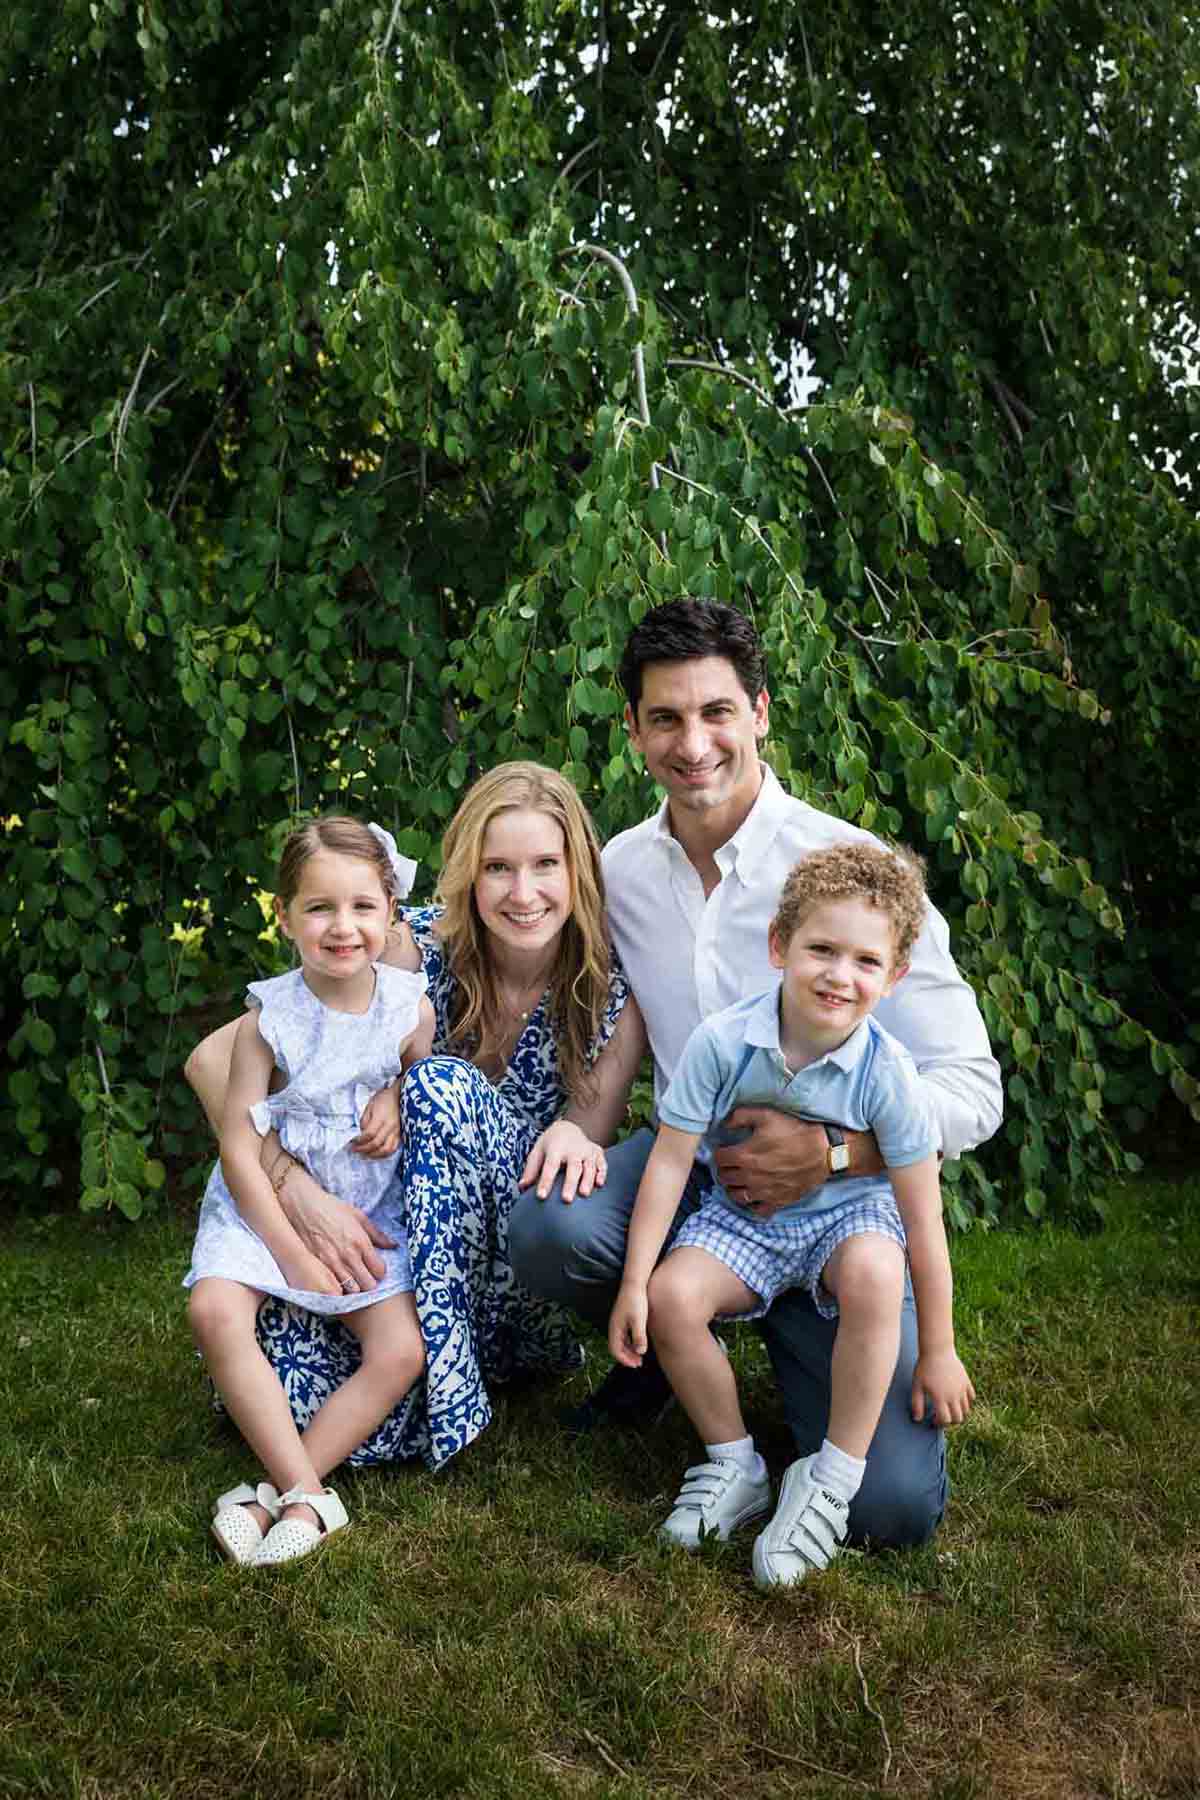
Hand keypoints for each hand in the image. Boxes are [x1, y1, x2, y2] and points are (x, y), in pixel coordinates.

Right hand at [277, 1170, 394, 1292]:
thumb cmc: (331, 1208)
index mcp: (361, 1242)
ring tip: (351, 1278)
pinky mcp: (317, 1266)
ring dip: (354, 1286)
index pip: (379, 1271)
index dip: (379, 1271)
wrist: (302, 1206)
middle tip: (365, 1274)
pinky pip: (332, 1287)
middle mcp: (348, 1256)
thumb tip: (393, 1245)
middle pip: (368, 1285)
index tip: (375, 1267)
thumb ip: (377, 1234)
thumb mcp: (358, 1216)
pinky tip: (337, 1279)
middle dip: (369, 1281)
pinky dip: (337, 1287)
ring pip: (351, 1290)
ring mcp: (331, 1263)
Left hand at [351, 1084, 401, 1157]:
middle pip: (376, 1144)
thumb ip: (364, 1120)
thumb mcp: (370, 1105)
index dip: (359, 1141)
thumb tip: (361, 1133)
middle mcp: (390, 1126)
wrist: (400, 1094)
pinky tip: (377, 1153)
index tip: (352, 1142)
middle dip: (363, 1149)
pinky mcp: (401, 1134)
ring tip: (365, 1155)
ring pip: (386, 1150)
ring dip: (374, 1155)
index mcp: (382, 1118)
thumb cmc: (385, 1097)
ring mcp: (397, 1131)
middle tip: (355, 1150)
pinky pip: (394, 1148)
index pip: (368, 1134)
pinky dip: (384, 1154)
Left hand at [519, 1119, 607, 1202]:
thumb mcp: (537, 1152)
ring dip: (587, 1180)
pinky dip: (602, 1173)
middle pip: (572, 1167)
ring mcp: (587, 1151)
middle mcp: (573, 1149)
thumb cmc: (550, 1145)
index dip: (545, 1181)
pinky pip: (602, 1163)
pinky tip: (600, 1184)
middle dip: (570, 1183)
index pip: (550, 1166)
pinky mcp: (597, 1153)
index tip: (540, 1196)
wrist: (568, 1128)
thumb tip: (522, 1187)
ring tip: (584, 1194)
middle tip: (566, 1200)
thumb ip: (531, 1169)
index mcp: (555, 1149)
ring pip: (589, 1166)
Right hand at [608, 1282, 648, 1367]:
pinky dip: (629, 1343)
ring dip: (628, 1350)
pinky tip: (639, 1342)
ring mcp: (617, 1322)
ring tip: (639, 1356)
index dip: (624, 1360)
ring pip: (620, 1342)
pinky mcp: (623, 1318)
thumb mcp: (639, 1320)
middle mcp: (614, 1326)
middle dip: (626, 1357)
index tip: (635, 1365)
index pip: (614, 1350)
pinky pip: (623, 1335)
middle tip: (638, 1363)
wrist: (635, 1282)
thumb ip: (639, 1336)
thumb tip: (640, 1352)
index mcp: (615, 1328)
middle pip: (616, 1347)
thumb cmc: (636, 1300)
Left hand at [713, 1107, 830, 1218]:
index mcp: (744, 1155)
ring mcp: (763, 1192)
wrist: (822, 1151)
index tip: (726, 1150)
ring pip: (735, 1196)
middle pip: (724, 1178)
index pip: (718, 1159)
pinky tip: (754, 1194)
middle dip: (725, 1169)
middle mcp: (749, 1176)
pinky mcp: (777, 1201)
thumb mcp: (766, 1115)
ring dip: (733, 1187)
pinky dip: (752, 1204)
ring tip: (739, 1180)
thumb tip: (724, 1124)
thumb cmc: (794, 1132)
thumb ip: (740, 1117)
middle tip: (732, 1164)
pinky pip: (756, 1210)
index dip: (720, 1152)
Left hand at [911, 1348, 974, 1425]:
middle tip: (942, 1416)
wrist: (937, 1349)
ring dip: (959, 1413)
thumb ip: (917, 1404)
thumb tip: (917, 1419)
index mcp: (941, 1398)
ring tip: (949, 1408)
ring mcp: (962, 1389)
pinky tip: (957, 1398)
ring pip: (966, 1409)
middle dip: (950, 1422)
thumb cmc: (924, 1367)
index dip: (939, 1424)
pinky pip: (972, 1397)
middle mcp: (954, 1396)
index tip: (932, 1420)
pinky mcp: (967, 1381)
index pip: (945, 1420)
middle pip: (958, 1418)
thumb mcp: (917, 1386)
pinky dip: (967, 1401)